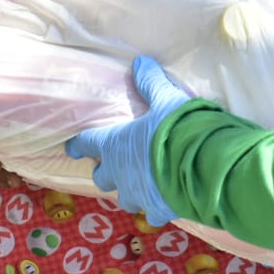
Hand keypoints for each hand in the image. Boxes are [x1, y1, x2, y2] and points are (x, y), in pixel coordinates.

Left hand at [66, 55, 189, 225]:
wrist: (202, 163)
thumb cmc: (177, 128)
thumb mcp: (167, 100)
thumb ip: (152, 83)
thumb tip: (140, 61)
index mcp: (115, 145)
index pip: (87, 143)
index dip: (79, 145)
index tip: (72, 147)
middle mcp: (120, 174)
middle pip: (102, 178)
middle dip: (107, 172)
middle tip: (115, 166)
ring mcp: (138, 195)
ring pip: (125, 198)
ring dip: (130, 190)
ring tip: (142, 184)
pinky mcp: (158, 210)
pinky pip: (151, 212)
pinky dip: (156, 206)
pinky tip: (166, 201)